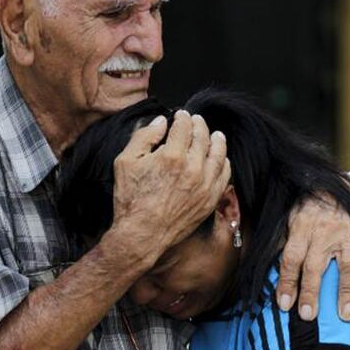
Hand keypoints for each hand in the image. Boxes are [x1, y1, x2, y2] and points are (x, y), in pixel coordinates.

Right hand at [109, 111, 230, 266]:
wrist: (142, 234)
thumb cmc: (131, 200)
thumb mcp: (125, 162)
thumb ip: (144, 136)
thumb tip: (161, 122)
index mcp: (172, 156)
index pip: (184, 126)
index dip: (182, 117)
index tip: (181, 115)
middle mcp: (193, 168)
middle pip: (202, 137)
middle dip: (199, 125)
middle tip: (196, 121)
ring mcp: (205, 185)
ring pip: (218, 154)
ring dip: (216, 140)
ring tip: (215, 135)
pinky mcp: (210, 199)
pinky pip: (224, 175)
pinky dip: (223, 163)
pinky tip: (221, 158)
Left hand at [277, 195, 349, 321]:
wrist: (340, 185)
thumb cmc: (309, 206)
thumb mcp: (290, 218)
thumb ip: (284, 242)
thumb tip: (271, 271)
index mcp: (302, 227)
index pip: (292, 258)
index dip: (287, 282)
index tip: (284, 305)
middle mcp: (325, 232)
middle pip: (316, 265)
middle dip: (311, 292)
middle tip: (308, 315)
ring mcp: (347, 236)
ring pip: (346, 267)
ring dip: (346, 293)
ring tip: (345, 316)